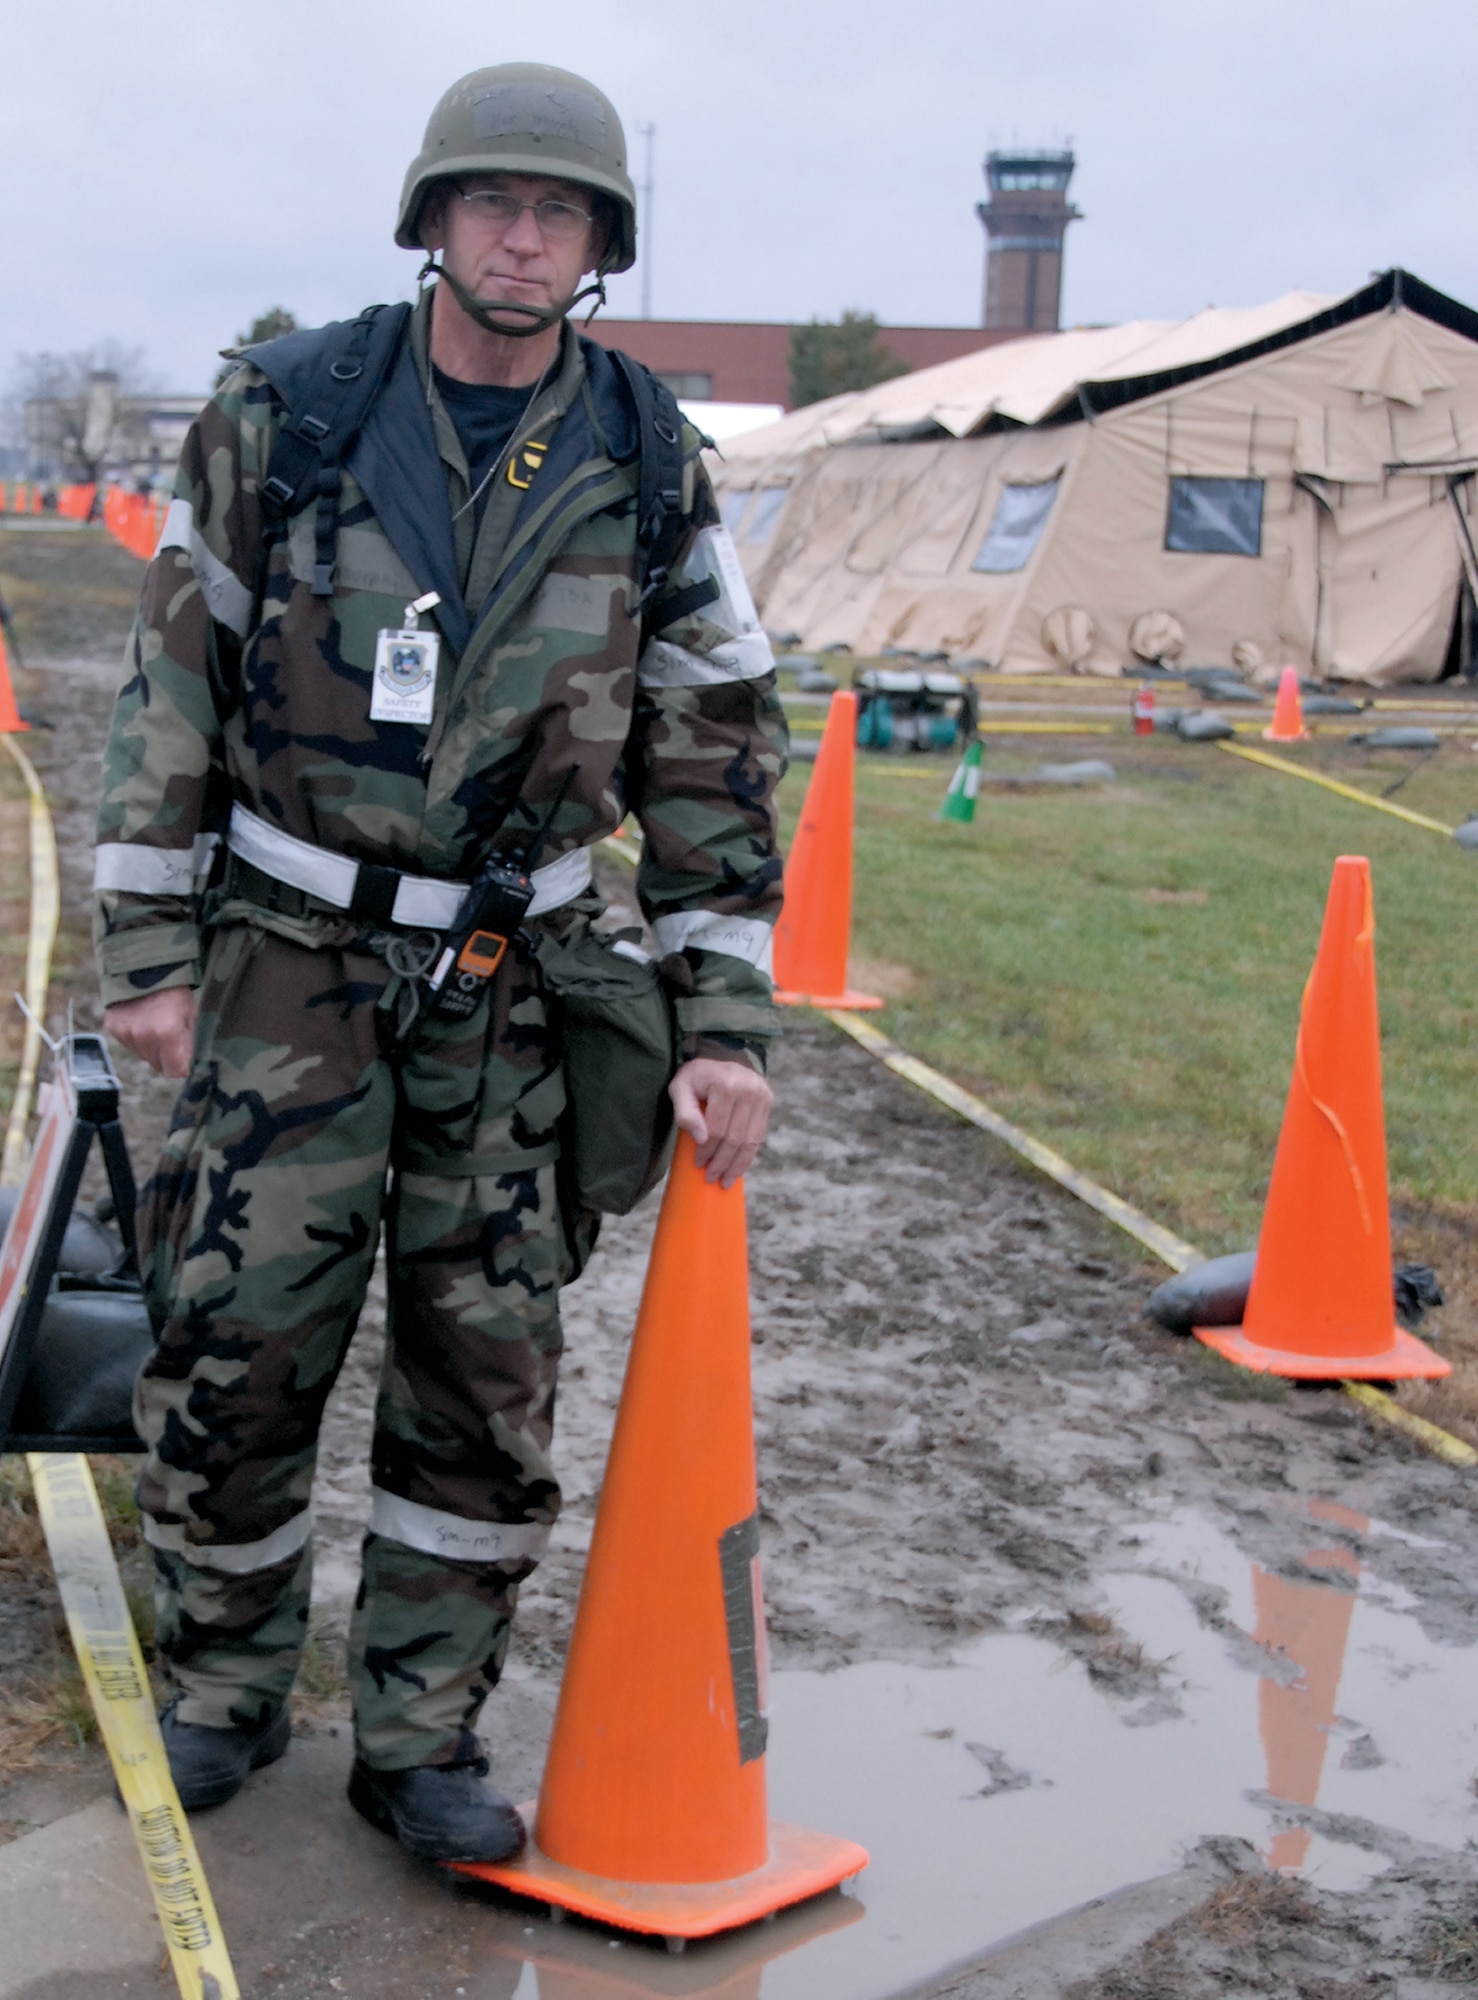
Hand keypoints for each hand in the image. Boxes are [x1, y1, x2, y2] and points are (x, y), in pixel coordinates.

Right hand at [103, 987, 198, 1078]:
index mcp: (167, 1033)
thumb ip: (187, 1044)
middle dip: (166, 1055)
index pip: (174, 1071)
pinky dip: (136, 1037)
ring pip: (142, 1055)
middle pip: (157, 1064)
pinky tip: (141, 1020)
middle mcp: (143, 1036)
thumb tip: (185, 1067)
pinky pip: (128, 1044)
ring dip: (150, 1047)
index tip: (184, 1060)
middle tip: (171, 1035)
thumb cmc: (174, 991)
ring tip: (155, 1024)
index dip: (181, 1067)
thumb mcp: (190, 1015)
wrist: (145, 967)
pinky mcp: (113, 1027)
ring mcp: (126, 1033)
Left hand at [668, 1058, 773, 1189]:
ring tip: (725, 1180)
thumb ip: (685, 1111)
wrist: (722, 1055)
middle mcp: (749, 1089)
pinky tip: (738, 1168)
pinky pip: (759, 1136)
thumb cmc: (697, 1077)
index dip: (707, 1150)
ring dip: (737, 1165)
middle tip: (711, 1177)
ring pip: (750, 1140)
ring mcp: (762, 1096)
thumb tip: (701, 1139)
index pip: (717, 1128)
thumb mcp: (680, 1087)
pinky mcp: (768, 1102)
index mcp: (725, 1084)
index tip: (698, 1163)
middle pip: (735, 1137)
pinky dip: (748, 1156)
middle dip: (722, 1162)